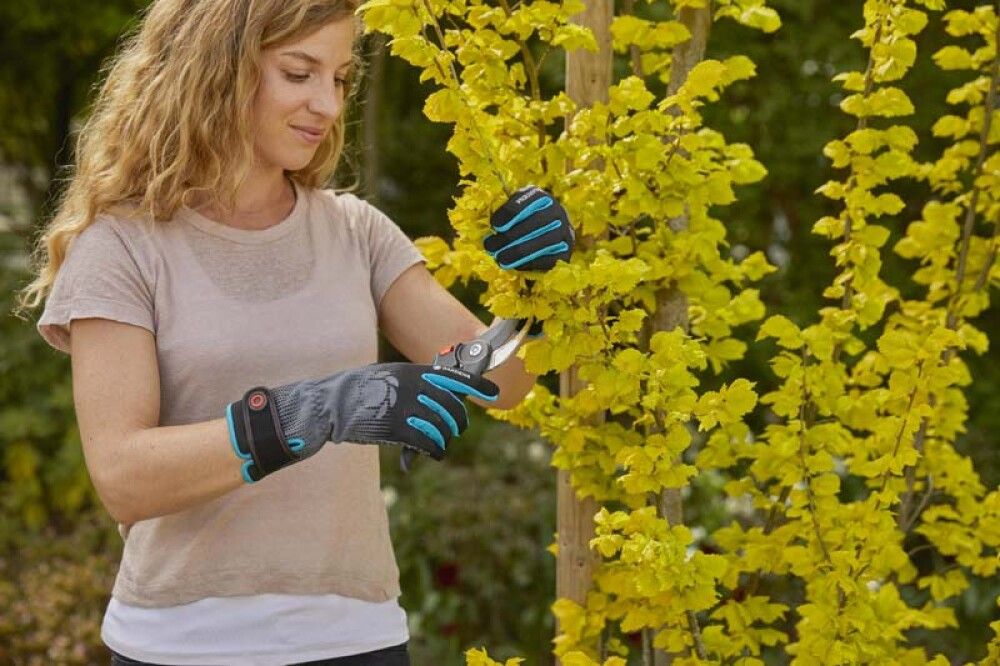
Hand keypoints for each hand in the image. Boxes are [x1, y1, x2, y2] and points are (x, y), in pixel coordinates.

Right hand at [227, 363, 498, 482]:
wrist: (327, 406)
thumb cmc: (357, 392)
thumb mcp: (385, 376)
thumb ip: (412, 381)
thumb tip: (441, 387)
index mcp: (409, 371)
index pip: (451, 376)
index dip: (475, 385)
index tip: (493, 392)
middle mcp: (409, 385)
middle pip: (450, 405)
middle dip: (457, 419)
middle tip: (456, 428)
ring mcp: (402, 406)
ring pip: (441, 425)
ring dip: (445, 437)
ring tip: (440, 444)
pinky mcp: (394, 427)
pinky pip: (426, 440)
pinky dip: (434, 449)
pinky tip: (432, 453)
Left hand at [484, 185, 574, 271]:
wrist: (551, 236)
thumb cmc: (524, 221)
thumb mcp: (514, 210)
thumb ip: (503, 212)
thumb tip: (491, 227)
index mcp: (541, 197)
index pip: (527, 201)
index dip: (509, 213)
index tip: (494, 226)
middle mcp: (557, 212)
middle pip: (533, 224)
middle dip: (508, 237)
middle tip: (489, 246)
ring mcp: (565, 233)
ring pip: (540, 243)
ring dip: (516, 252)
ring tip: (499, 259)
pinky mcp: (566, 253)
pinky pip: (547, 259)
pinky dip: (529, 262)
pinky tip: (514, 265)